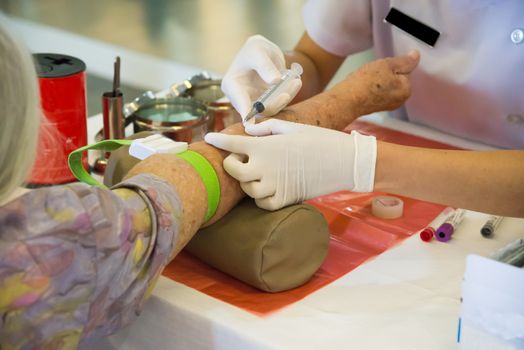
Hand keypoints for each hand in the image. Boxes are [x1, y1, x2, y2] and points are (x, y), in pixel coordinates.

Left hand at [205, 119, 375, 209]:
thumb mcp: (292, 127)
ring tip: (255, 174)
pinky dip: (261, 198)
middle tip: (238, 160)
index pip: (232, 144)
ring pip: (248, 191)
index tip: (208, 138)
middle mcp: (266, 167)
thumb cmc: (319, 139)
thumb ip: (267, 128)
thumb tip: (248, 130)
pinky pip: (264, 204)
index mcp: (265, 146)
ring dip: (248, 183)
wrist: (344, 161)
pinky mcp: (286, 199)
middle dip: (231, 165)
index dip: (217, 140)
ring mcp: (275, 185)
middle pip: (234, 172)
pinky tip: (267, 188)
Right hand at [221, 35, 301, 117]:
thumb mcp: (257, 51)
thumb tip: (275, 81)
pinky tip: (296, 82)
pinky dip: (289, 93)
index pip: (239, 101)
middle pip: (257, 109)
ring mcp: (255, 103)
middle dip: (274, 103)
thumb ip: (265, 65)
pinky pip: (280, 103)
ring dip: (285, 97)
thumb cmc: (255, 49)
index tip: (249, 123)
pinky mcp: (268, 103)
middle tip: (286, 94)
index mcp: (232, 86)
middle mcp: (242, 98)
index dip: (245, 112)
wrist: (264, 52)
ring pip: (271, 108)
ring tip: (295, 82)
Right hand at [347, 50, 419, 114]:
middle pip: (395, 78)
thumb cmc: (365, 84)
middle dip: (385, 73)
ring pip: (385, 84)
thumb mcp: (387, 65)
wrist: (346, 101)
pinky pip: (376, 92)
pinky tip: (362, 86)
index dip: (392, 65)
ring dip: (377, 80)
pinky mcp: (375, 107)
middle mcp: (399, 101)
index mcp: (406, 90)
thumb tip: (415, 55)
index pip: (404, 70)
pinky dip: (370, 87)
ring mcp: (386, 105)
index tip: (382, 66)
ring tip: (366, 79)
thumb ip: (404, 60)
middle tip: (373, 72)